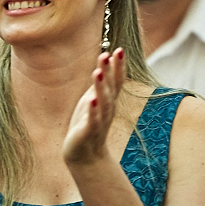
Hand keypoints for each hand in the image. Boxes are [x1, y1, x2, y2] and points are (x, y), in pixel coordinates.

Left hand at [63, 49, 125, 166]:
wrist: (85, 155)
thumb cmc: (88, 124)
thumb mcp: (95, 100)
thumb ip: (101, 83)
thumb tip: (105, 60)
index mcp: (109, 100)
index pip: (116, 81)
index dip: (118, 66)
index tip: (119, 50)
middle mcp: (108, 108)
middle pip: (111, 88)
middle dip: (109, 71)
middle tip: (108, 54)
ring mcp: (99, 120)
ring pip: (102, 102)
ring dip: (101, 87)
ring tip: (97, 72)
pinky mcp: (88, 131)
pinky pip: (92, 119)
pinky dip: (92, 110)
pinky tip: (91, 100)